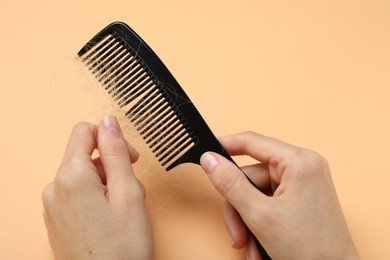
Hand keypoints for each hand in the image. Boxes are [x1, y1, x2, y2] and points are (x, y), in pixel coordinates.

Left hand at [42, 116, 152, 259]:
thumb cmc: (123, 247)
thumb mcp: (128, 192)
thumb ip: (116, 151)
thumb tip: (108, 121)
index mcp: (71, 177)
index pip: (85, 132)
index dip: (111, 138)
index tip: (128, 156)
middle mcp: (54, 189)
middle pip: (85, 156)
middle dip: (112, 166)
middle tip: (131, 189)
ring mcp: (52, 206)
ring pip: (83, 176)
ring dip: (106, 183)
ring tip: (122, 208)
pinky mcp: (56, 219)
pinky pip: (76, 194)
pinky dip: (96, 197)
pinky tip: (110, 217)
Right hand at [200, 132, 358, 259]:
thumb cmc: (310, 250)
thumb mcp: (259, 215)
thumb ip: (230, 184)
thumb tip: (210, 160)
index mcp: (298, 161)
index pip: (252, 142)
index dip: (225, 146)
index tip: (205, 155)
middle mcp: (302, 167)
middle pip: (250, 176)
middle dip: (239, 208)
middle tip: (237, 233)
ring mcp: (302, 183)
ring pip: (256, 193)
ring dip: (247, 220)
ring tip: (250, 245)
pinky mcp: (300, 197)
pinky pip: (267, 202)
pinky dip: (258, 223)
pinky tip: (260, 244)